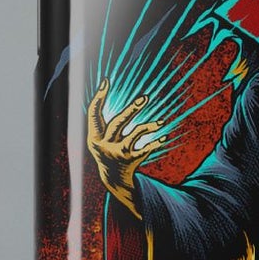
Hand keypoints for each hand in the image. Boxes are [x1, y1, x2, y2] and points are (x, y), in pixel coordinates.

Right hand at [86, 82, 164, 215]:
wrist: (113, 177)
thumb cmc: (106, 149)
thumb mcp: (98, 136)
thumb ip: (101, 116)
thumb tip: (104, 83)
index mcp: (94, 137)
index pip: (94, 114)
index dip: (99, 98)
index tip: (106, 82)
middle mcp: (105, 145)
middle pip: (118, 122)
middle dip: (131, 110)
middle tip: (145, 98)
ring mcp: (119, 153)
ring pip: (136, 134)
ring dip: (149, 126)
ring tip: (161, 122)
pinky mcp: (131, 160)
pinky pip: (146, 148)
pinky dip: (155, 143)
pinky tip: (164, 137)